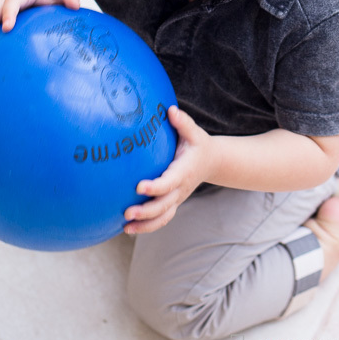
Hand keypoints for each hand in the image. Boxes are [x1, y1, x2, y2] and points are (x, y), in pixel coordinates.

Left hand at [124, 106, 218, 233]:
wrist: (213, 162)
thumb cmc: (199, 145)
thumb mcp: (194, 132)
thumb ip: (183, 123)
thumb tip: (170, 110)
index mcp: (184, 172)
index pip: (170, 182)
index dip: (156, 186)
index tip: (139, 186)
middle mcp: (181, 188)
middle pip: (164, 205)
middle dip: (146, 211)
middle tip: (127, 212)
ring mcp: (177, 198)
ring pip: (163, 217)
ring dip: (145, 224)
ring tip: (125, 227)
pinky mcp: (173, 204)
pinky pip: (161, 219)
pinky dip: (147, 227)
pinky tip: (128, 229)